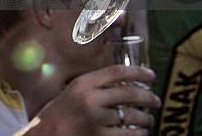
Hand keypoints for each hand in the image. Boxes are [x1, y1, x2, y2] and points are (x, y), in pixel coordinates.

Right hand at [20, 65, 159, 135]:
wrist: (46, 135)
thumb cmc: (57, 115)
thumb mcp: (70, 92)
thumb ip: (92, 87)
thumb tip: (121, 85)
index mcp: (82, 84)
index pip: (116, 72)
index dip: (138, 72)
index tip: (150, 75)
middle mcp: (90, 99)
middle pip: (129, 93)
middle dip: (148, 97)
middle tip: (156, 100)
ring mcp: (96, 120)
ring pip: (132, 116)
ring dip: (146, 118)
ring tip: (149, 119)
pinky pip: (129, 134)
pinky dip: (139, 133)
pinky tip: (140, 132)